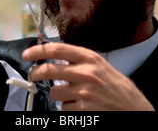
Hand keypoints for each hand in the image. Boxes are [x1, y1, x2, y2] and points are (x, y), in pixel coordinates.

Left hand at [23, 42, 154, 110]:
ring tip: (71, 94)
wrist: (131, 105)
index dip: (38, 51)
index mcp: (88, 57)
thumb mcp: (97, 63)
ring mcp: (84, 92)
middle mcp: (85, 72)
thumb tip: (50, 57)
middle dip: (36, 74)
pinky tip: (80, 105)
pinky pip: (63, 108)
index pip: (56, 49)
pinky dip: (68, 107)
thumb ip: (76, 59)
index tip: (27, 54)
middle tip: (33, 76)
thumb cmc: (112, 83)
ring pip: (54, 92)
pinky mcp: (84, 109)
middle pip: (48, 70)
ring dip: (58, 95)